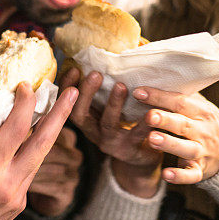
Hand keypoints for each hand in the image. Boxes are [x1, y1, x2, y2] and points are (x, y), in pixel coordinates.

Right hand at [0, 83, 78, 219]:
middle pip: (43, 143)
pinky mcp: (21, 203)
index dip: (25, 105)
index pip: (15, 130)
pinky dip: (31, 152)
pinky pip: (30, 171)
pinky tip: (33, 138)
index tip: (27, 86)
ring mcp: (18, 196)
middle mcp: (8, 184)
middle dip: (60, 114)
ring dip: (51, 131)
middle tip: (73, 91)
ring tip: (61, 108)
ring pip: (40, 156)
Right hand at [60, 67, 161, 196]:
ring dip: (113, 104)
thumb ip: (102, 93)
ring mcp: (111, 143)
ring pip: (108, 124)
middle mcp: (94, 133)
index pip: (68, 103)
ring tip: (121, 86)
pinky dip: (144, 122)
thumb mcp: (108, 112)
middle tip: (95, 73)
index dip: (67, 87)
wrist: (140, 161)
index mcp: (87, 121)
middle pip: (80, 115)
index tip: (74, 69)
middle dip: (86, 93)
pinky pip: (137, 135)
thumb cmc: (124, 128)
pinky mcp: (131, 150)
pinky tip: (151, 109)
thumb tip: (102, 58)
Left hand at [134, 86, 218, 183]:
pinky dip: (180, 176)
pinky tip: (166, 175)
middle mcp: (203, 130)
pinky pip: (191, 175)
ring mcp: (203, 151)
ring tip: (152, 139)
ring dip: (170, 144)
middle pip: (183, 124)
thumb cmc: (206, 123)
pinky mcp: (201, 170)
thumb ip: (182, 95)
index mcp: (201, 111)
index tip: (138, 92)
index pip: (180, 101)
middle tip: (148, 116)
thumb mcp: (200, 106)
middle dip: (165, 119)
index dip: (159, 97)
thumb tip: (155, 75)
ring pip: (187, 148)